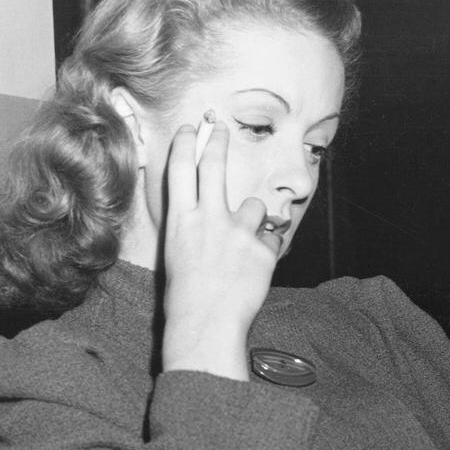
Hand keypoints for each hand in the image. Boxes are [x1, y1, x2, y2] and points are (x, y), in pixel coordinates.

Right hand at [160, 112, 277, 377]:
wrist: (207, 323)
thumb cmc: (187, 296)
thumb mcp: (178, 254)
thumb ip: (193, 227)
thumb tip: (205, 212)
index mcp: (181, 221)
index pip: (180, 170)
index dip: (185, 144)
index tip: (191, 128)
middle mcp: (209, 218)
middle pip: (214, 166)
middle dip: (217, 140)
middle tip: (220, 126)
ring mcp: (238, 232)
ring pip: (255, 206)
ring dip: (253, 220)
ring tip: (242, 248)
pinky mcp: (263, 249)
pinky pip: (271, 238)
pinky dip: (266, 250)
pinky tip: (254, 269)